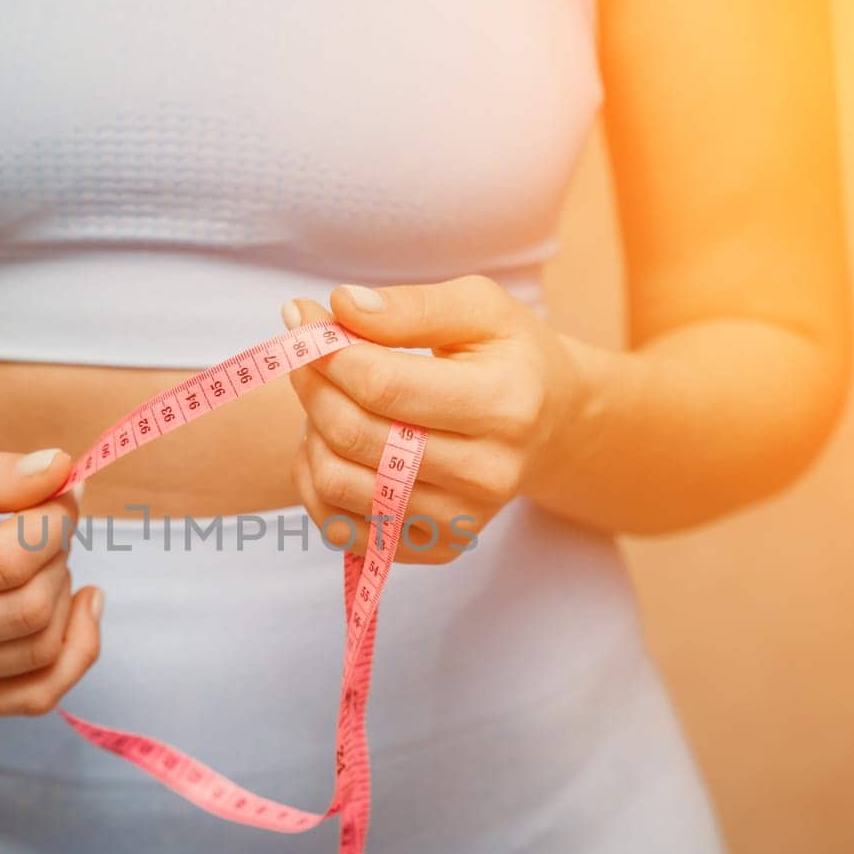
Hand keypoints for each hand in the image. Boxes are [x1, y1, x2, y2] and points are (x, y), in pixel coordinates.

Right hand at [0, 435, 101, 715]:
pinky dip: (75, 652)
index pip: (5, 562)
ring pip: (40, 652)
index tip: (63, 489)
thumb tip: (62, 473)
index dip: (55, 522)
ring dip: (65, 595)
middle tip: (51, 519)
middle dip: (59, 554)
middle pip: (27, 609)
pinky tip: (80, 606)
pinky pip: (34, 696)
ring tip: (46, 556)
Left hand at [283, 274, 587, 563]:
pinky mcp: (436, 547)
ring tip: (326, 400)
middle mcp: (486, 473)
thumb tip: (341, 306)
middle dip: (313, 386)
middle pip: (356, 434)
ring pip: (339, 483)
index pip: (384, 386)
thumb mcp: (479, 308)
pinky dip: (316, 482)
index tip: (302, 318)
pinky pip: (341, 528)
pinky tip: (329, 444)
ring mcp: (460, 518)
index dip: (328, 351)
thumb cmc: (508, 357)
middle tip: (305, 354)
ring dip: (312, 434)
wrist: (551, 425)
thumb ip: (411, 306)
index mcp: (504, 404)